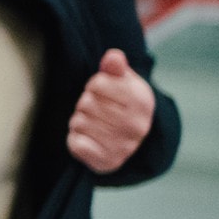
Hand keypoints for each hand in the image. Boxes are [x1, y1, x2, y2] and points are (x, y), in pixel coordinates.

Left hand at [67, 49, 155, 173]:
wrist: (130, 137)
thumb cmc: (122, 101)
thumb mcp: (122, 80)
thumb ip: (115, 67)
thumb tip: (113, 56)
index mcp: (142, 102)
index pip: (97, 84)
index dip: (93, 85)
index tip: (102, 92)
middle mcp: (136, 126)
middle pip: (86, 103)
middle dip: (85, 103)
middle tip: (96, 109)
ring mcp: (122, 146)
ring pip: (78, 122)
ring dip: (79, 120)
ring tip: (93, 122)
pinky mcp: (106, 161)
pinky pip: (76, 143)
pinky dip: (76, 139)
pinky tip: (88, 137)